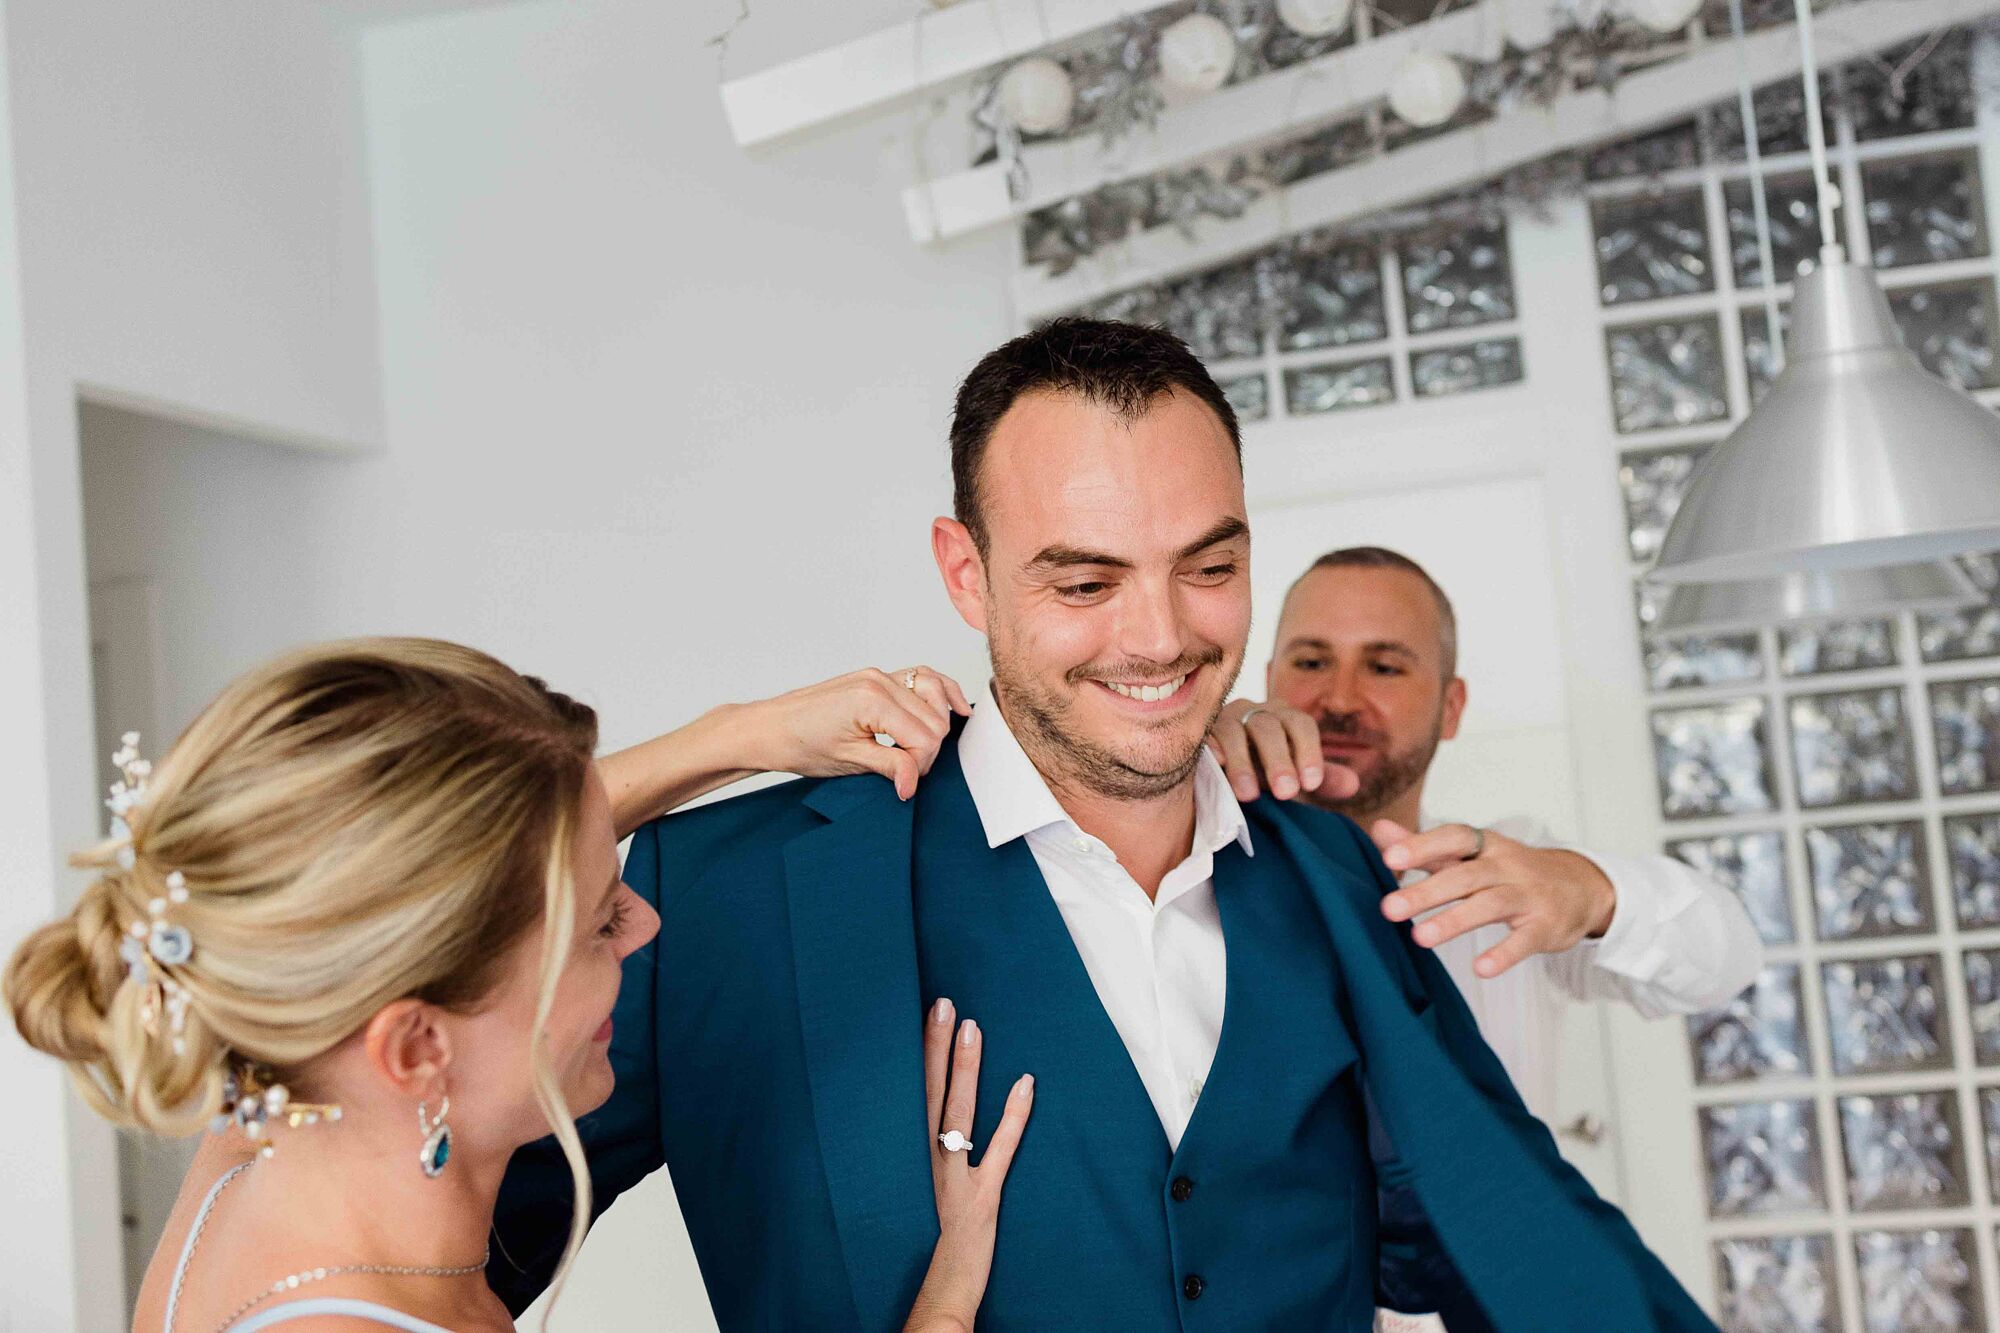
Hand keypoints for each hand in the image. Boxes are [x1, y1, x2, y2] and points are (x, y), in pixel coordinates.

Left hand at [746, 667, 970, 800]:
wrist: (771, 729)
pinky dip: (940, 692)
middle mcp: (879, 681)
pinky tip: (955, 707)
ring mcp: (879, 675)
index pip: (924, 737)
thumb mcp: (849, 762)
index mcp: (872, 700)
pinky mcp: (877, 678)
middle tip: (905, 771)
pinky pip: (921, 678)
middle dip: (927, 749)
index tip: (903, 782)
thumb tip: (913, 782)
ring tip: (923, 749)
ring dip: (936, 724)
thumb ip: (890, 766)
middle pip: (934, 718)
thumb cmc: (800, 744)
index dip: (919, 766)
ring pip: (935, 694)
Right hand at [904, 999, 1032, 1332]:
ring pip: (956, 1112)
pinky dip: (1013, 1115)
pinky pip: (999, 1149)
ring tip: (971, 1027)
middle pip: (925, 1092)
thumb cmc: (917, 1249)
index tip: (920, 1016)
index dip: (916, 1056)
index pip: (907, 1096)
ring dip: (964, 1067)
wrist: (933, 1295)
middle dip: (934, 1046)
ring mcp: (952, 1178)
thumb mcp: (903, 1199)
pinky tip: (1025, 1083)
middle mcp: (921, 1162)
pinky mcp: (981, 1198)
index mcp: (903, 1160)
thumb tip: (914, 1126)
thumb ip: (907, 1163)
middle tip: (942, 1003)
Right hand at [1204, 698, 1359, 803]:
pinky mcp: (1200, 731)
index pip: (1301, 725)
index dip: (1308, 753)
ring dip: (1243, 763)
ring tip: (1249, 795)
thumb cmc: (1266, 770)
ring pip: (1235, 731)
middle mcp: (1255, 712)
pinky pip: (1204, 735)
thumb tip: (1352, 784)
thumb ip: (1324, 779)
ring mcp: (1225, 718)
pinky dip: (1211, 749)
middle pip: (1269, 728)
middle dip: (1278, 761)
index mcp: (1285, 718)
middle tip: (1286, 793)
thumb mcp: (1296, 774)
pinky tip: (1219, 766)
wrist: (1225, 769)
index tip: (1311, 784)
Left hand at [1375, 821, 1616, 978]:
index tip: (1389, 857)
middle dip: (1426, 891)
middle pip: (1464, 875)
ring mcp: (1528, 895)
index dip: (1423, 845)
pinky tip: (1480, 969)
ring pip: (1490, 905)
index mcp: (1486, 845)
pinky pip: (1525, 940)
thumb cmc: (1511, 870)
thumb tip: (1378, 830)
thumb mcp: (1472, 854)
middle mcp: (1507, 865)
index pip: (1454, 837)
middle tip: (1388, 908)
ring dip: (1454, 921)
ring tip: (1419, 938)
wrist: (1580, 886)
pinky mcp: (1545, 926)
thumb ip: (1426, 848)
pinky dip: (1503, 954)